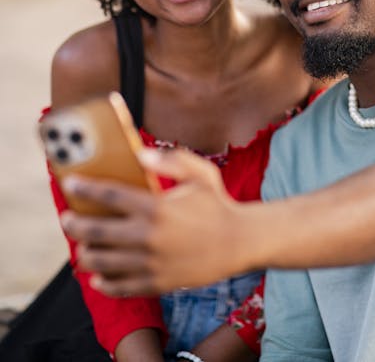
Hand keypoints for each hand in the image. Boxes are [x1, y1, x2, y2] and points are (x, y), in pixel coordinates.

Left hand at [60, 148, 253, 295]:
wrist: (240, 243)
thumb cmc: (218, 204)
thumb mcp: (200, 174)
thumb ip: (172, 160)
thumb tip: (140, 154)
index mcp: (157, 207)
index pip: (110, 195)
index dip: (85, 189)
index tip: (70, 184)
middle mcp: (149, 236)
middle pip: (98, 231)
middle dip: (76, 224)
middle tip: (68, 219)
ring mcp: (151, 263)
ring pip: (103, 262)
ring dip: (86, 254)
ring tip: (82, 246)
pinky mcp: (157, 283)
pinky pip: (121, 287)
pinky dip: (104, 283)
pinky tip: (97, 276)